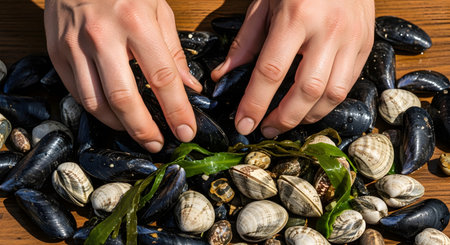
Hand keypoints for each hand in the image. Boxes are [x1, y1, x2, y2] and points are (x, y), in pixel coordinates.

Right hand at [44, 0, 201, 151]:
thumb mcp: (157, 8)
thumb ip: (173, 50)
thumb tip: (189, 86)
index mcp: (136, 23)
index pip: (163, 78)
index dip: (177, 110)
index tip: (186, 131)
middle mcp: (103, 36)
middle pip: (125, 99)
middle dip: (144, 129)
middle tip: (157, 144)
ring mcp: (75, 45)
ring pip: (96, 102)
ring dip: (119, 125)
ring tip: (136, 131)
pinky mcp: (56, 52)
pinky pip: (77, 92)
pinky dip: (96, 110)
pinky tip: (112, 114)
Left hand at [211, 0, 374, 137]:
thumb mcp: (265, 3)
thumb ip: (246, 42)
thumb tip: (224, 75)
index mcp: (296, 16)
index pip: (271, 71)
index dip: (255, 103)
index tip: (243, 124)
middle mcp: (327, 30)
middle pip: (306, 90)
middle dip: (284, 118)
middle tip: (266, 130)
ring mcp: (351, 39)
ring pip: (333, 94)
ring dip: (307, 116)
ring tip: (287, 122)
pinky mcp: (366, 45)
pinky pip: (348, 85)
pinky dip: (327, 103)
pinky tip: (310, 107)